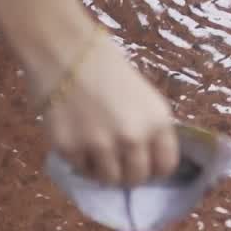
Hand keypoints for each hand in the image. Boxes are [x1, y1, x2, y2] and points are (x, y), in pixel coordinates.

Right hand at [34, 31, 179, 185]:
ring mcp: (100, 146)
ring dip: (103, 169)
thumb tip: (147, 163)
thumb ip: (149, 130)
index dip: (155, 169)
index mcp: (157, 122)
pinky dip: (79, 158)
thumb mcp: (144, 97)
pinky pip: (80, 168)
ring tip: (95, 149)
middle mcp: (133, 138)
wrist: (65, 51)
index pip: (166, 166)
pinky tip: (76, 135)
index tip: (145, 166)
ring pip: (109, 179)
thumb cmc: (106, 69)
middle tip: (117, 161)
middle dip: (128, 173)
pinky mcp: (69, 148)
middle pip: (137, 178)